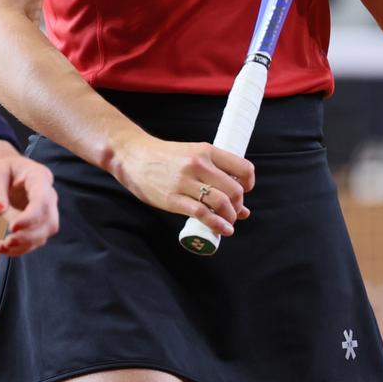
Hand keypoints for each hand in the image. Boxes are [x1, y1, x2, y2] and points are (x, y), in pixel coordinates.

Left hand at [0, 141, 58, 255]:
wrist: (1, 170)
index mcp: (40, 178)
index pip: (43, 201)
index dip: (31, 217)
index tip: (12, 227)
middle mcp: (47, 195)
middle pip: (49, 221)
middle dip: (30, 235)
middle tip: (8, 241)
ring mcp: (44, 210)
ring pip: (43, 234)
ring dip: (24, 245)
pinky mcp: (36, 223)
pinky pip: (33, 239)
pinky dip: (19, 248)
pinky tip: (1, 248)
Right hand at [113, 136, 253, 236]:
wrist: (133, 156)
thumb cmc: (165, 158)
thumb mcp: (192, 156)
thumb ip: (215, 175)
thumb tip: (242, 207)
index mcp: (206, 151)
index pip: (243, 168)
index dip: (248, 184)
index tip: (244, 192)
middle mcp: (198, 164)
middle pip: (235, 190)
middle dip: (238, 206)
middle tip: (233, 212)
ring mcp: (185, 182)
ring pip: (221, 202)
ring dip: (230, 217)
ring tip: (227, 222)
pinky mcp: (173, 198)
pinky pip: (202, 213)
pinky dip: (217, 224)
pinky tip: (223, 230)